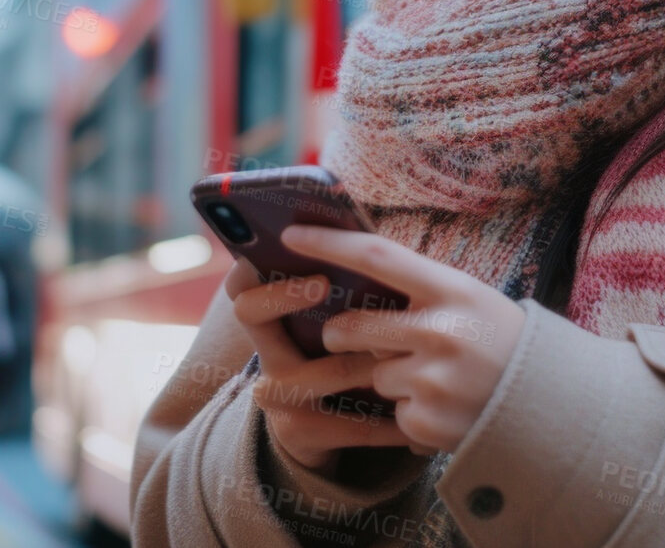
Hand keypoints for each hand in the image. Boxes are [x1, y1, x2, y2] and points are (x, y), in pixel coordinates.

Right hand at [224, 258, 422, 476]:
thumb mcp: (338, 323)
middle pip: (250, 311)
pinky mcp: (299, 431)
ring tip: (412, 347)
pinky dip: (392, 419)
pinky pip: (352, 422)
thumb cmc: (348, 356)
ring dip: (373, 359)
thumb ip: (346, 288)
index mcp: (274, 319)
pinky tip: (422, 413)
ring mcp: (278, 393)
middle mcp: (265, 353)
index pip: (242, 283)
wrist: (330, 434)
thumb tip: (369, 230)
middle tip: (323, 280)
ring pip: (326, 368)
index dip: (253, 262)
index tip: (286, 243)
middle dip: (286, 295)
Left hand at [281, 224, 524, 454]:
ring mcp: (433, 380)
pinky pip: (390, 411)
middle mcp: (442, 331)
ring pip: (370, 374)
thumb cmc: (499, 340)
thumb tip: (348, 269)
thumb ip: (417, 287)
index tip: (291, 234)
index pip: (378, 256)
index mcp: (453, 290)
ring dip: (389, 377)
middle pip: (351, 326)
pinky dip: (409, 410)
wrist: (548, 405)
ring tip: (435, 377)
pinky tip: (445, 406)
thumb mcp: (469, 299)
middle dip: (340, 333)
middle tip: (348, 335)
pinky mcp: (425, 422)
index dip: (329, 243)